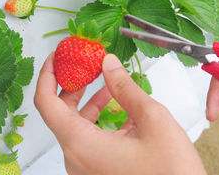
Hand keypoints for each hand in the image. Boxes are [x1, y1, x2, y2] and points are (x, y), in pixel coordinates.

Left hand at [34, 53, 205, 174]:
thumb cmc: (172, 173)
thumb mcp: (153, 120)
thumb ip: (125, 87)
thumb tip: (108, 63)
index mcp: (81, 145)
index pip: (46, 102)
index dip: (48, 74)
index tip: (58, 55)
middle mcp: (77, 158)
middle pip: (60, 112)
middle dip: (73, 83)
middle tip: (85, 62)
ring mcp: (86, 167)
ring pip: (77, 125)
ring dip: (90, 100)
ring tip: (109, 82)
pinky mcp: (98, 171)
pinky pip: (90, 139)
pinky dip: (100, 119)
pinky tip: (121, 106)